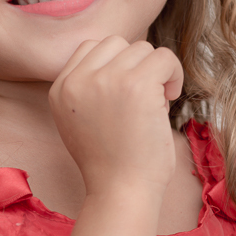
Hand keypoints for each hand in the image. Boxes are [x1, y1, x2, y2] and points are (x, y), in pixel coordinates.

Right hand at [48, 36, 183, 197]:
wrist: (121, 192)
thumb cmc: (112, 164)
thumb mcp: (80, 121)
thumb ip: (88, 89)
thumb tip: (122, 56)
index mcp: (60, 89)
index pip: (90, 48)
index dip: (116, 65)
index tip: (126, 95)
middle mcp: (78, 81)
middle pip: (117, 43)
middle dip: (136, 66)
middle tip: (144, 99)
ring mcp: (106, 80)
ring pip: (142, 48)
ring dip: (156, 72)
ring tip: (157, 103)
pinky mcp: (136, 85)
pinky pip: (164, 57)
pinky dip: (174, 74)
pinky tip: (171, 98)